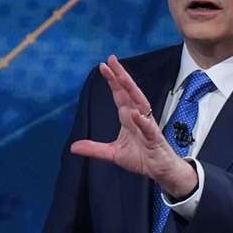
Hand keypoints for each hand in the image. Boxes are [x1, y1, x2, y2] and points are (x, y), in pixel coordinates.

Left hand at [70, 56, 197, 198]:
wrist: (159, 171)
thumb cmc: (141, 157)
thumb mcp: (113, 153)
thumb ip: (94, 149)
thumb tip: (73, 147)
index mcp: (128, 117)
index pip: (119, 95)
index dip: (112, 81)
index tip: (103, 66)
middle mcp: (138, 117)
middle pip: (129, 92)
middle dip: (121, 76)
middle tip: (112, 61)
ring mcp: (148, 126)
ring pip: (140, 104)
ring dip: (132, 90)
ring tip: (122, 78)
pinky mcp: (154, 139)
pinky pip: (148, 128)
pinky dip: (142, 121)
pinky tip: (135, 113)